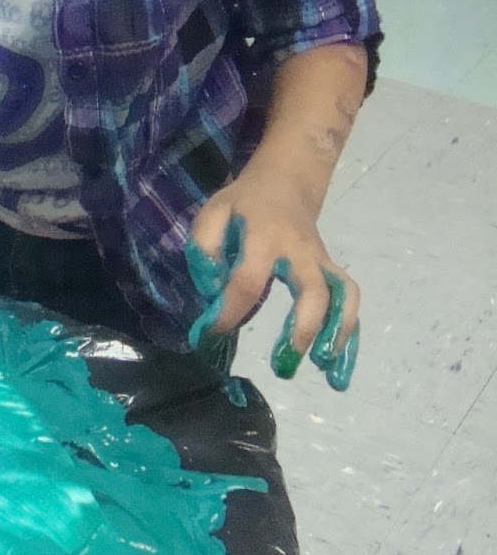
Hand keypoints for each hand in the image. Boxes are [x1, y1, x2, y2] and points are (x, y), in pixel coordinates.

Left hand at [186, 163, 359, 391]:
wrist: (286, 182)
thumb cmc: (244, 204)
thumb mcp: (214, 212)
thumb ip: (204, 247)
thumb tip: (211, 290)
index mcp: (264, 236)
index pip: (248, 280)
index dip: (229, 312)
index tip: (210, 338)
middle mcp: (300, 251)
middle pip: (313, 291)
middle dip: (301, 331)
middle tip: (282, 366)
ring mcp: (321, 261)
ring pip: (342, 296)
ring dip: (338, 334)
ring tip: (326, 372)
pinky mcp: (331, 272)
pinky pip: (348, 301)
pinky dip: (350, 334)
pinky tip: (339, 369)